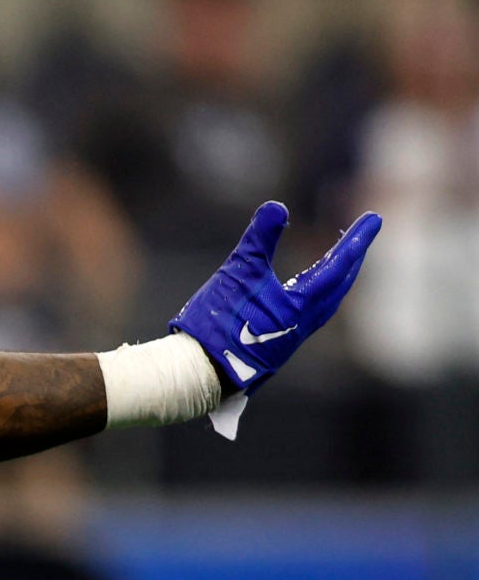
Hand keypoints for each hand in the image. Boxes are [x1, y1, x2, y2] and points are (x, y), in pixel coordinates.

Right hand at [171, 202, 381, 391]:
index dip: (357, 239)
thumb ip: (258, 239)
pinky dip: (318, 296)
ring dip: (336, 279)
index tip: (375, 219)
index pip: (339, 264)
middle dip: (351, 259)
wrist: (203, 372)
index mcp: (302, 304)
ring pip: (327, 303)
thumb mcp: (237, 272)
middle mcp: (305, 322)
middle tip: (360, 238)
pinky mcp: (278, 346)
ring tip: (336, 263)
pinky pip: (311, 315)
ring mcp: (292, 337)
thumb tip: (276, 206)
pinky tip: (303, 295)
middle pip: (339, 286)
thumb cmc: (218, 323)